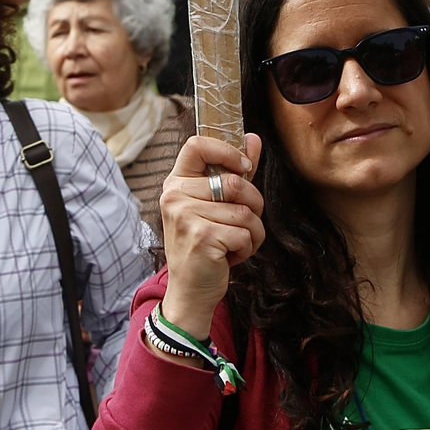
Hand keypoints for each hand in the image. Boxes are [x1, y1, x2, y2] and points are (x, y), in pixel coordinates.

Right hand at [157, 134, 264, 340]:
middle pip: (235, 183)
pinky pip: (245, 233)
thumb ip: (233, 171)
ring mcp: (186, 216)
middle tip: (243, 223)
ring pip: (245, 212)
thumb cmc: (204, 243)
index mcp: (176, 182)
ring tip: (234, 243)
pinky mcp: (202, 237)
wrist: (189, 290)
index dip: (227, 151)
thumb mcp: (215, 205)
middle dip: (253, 205)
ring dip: (252, 232)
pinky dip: (247, 248)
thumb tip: (253, 138)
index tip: (243, 167)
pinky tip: (230, 256)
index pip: (197, 144)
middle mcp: (175, 196)